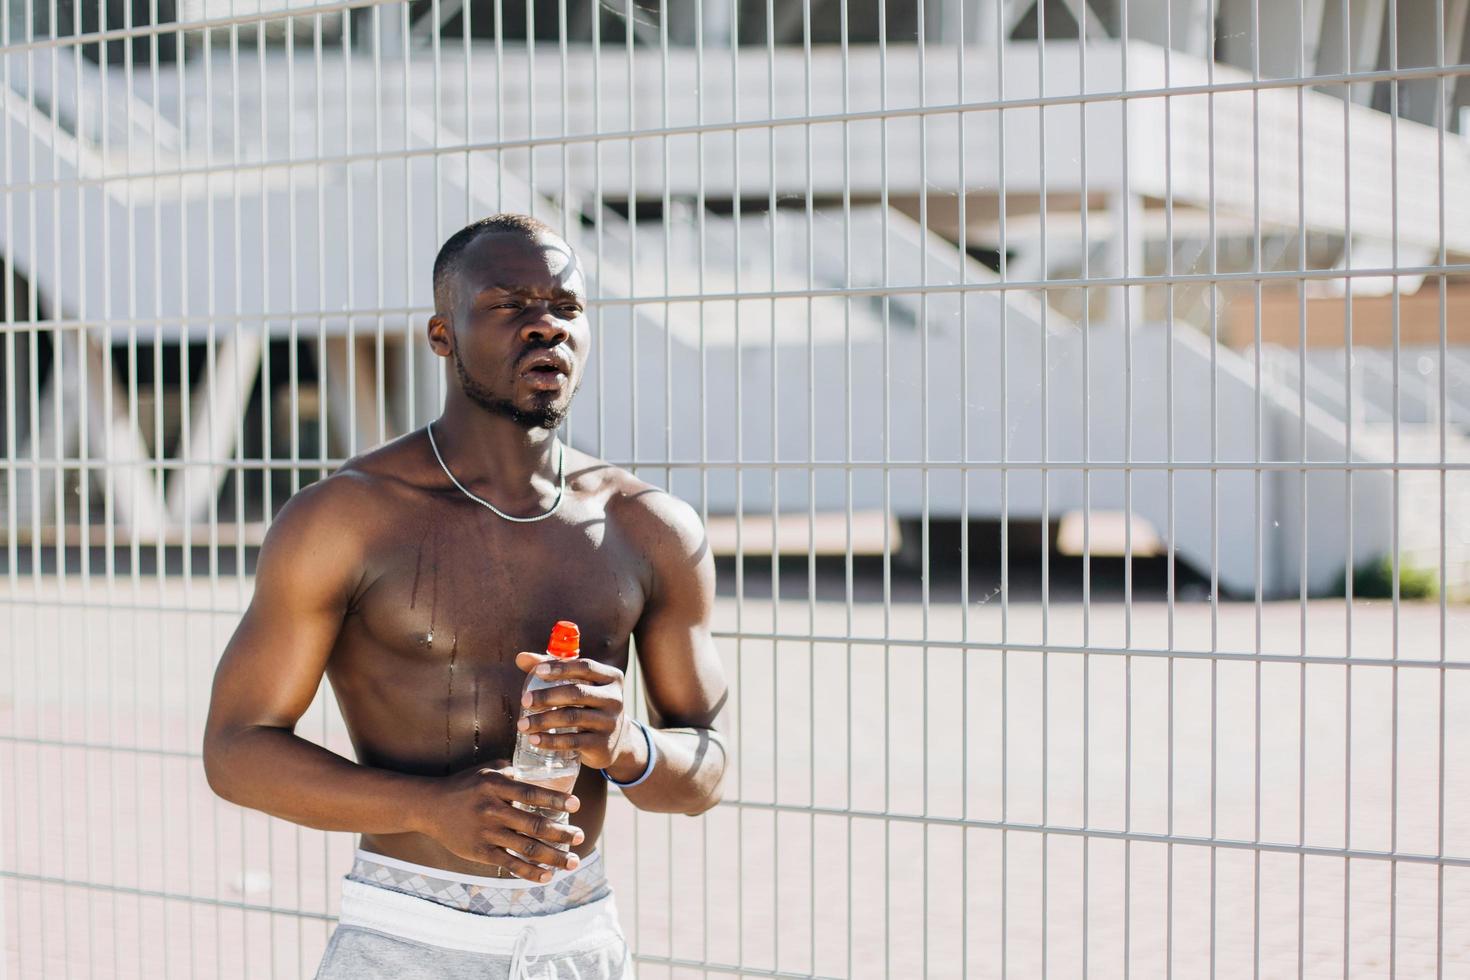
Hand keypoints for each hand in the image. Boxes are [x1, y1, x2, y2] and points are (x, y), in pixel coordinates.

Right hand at [415, 765, 584, 881]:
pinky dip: (530, 873)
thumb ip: (513, 771)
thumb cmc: (465, 785)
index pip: (531, 793)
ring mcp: (486, 833)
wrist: (430, 807)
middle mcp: (492, 810)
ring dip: (553, 857)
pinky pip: (510, 864)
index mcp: (496, 786)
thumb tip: (541, 771)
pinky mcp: (480, 852)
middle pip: (534, 825)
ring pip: (527, 848)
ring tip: (572, 862)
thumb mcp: (487, 770)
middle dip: (562, 833)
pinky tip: (548, 876)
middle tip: (581, 837)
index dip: (556, 799)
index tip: (576, 805)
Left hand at [515, 652, 634, 772]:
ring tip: (522, 725)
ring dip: (543, 720)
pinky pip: (572, 741)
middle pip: (576, 693)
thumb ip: (553, 669)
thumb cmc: (590, 704)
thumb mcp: (580, 684)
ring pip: (572, 717)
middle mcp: (614, 699)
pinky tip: (534, 740)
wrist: (616, 740)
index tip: (538, 671)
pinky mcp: (601, 745)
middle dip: (547, 696)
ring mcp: (609, 723)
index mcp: (611, 678)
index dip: (561, 667)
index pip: (585, 667)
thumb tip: (521, 658)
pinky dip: (551, 741)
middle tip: (524, 701)